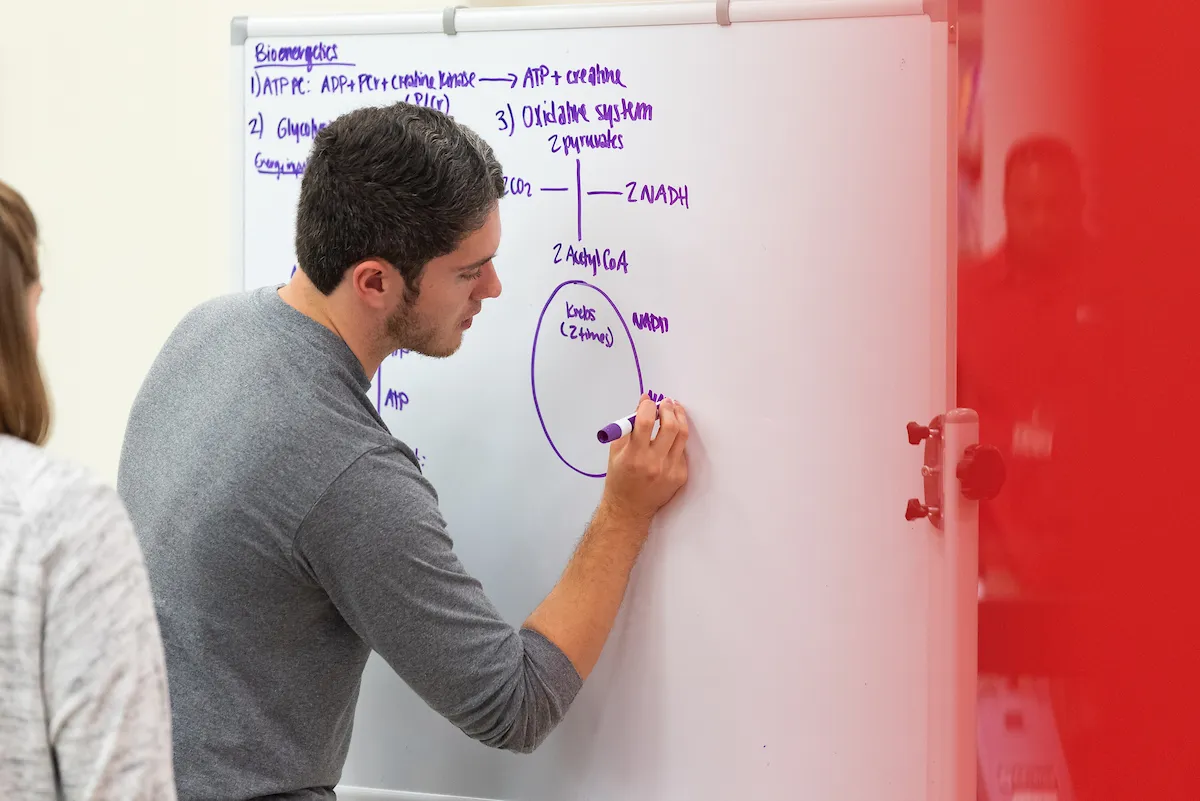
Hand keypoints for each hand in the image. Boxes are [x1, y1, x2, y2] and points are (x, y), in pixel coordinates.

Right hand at [599, 394, 688, 523]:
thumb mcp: (615, 452)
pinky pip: (682, 451)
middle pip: (670, 426)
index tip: (648, 400)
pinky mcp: (680, 476)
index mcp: (633, 456)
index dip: (648, 406)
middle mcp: (654, 463)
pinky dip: (677, 439)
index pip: (645, 422)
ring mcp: (670, 470)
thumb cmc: (619, 478)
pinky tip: (671, 436)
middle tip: (666, 402)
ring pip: (682, 436)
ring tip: (674, 409)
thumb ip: (629, 428)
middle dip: (668, 408)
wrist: (629, 509)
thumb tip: (644, 404)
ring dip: (679, 418)